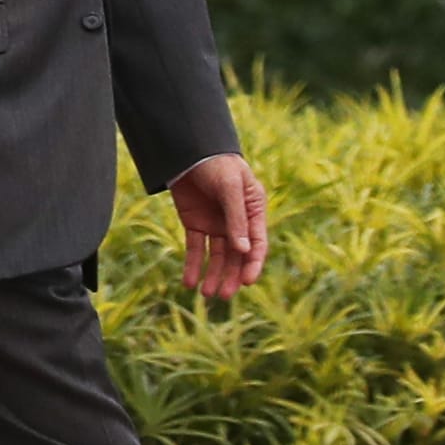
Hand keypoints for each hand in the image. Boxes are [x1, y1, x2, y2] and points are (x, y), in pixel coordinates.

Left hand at [170, 153, 267, 301]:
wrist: (187, 149)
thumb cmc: (217, 164)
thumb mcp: (229, 187)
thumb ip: (236, 218)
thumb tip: (242, 250)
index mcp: (253, 211)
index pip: (256, 244)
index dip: (252, 264)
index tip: (247, 281)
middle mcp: (237, 222)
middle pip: (236, 255)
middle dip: (231, 276)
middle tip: (224, 295)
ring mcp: (216, 224)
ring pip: (216, 256)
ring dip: (213, 275)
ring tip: (206, 295)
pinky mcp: (195, 224)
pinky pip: (195, 248)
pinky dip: (192, 265)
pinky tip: (188, 282)